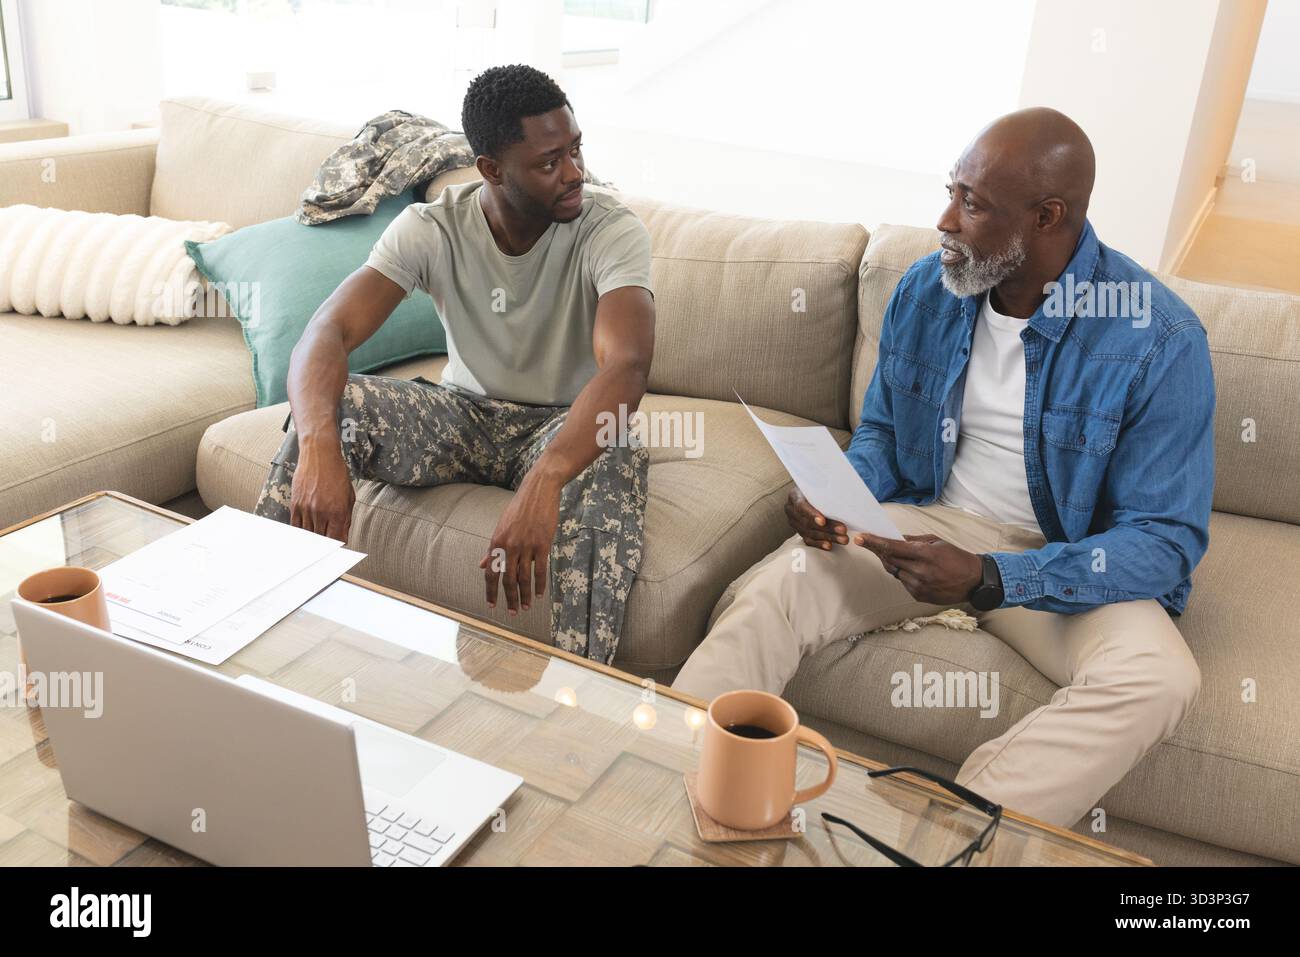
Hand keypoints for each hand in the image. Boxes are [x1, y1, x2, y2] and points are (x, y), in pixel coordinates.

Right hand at [290, 446, 354, 542]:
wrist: (319, 455)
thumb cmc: (337, 474)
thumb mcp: (349, 496)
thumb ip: (346, 519)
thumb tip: (342, 537)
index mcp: (338, 511)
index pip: (336, 539)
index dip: (336, 547)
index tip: (336, 549)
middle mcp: (322, 512)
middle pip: (321, 539)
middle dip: (324, 546)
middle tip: (324, 551)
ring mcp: (307, 509)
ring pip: (308, 534)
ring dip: (312, 540)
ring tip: (313, 546)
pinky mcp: (295, 504)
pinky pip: (296, 525)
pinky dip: (300, 533)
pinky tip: (303, 536)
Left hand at [481, 474, 561, 615]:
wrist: (538, 491)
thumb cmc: (519, 509)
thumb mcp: (501, 527)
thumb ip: (492, 549)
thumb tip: (482, 565)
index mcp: (496, 542)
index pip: (491, 573)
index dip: (491, 591)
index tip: (492, 605)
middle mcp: (509, 546)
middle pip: (507, 579)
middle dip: (510, 598)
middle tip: (513, 612)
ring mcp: (526, 546)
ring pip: (524, 578)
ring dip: (525, 595)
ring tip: (526, 607)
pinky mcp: (542, 544)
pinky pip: (540, 570)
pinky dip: (540, 584)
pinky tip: (540, 594)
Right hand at [784, 488, 847, 549]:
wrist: (809, 493)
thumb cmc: (816, 487)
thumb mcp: (818, 485)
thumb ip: (824, 490)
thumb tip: (842, 492)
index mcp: (794, 495)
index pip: (801, 506)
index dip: (812, 515)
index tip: (823, 521)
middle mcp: (791, 510)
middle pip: (807, 522)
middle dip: (827, 528)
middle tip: (842, 530)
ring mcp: (794, 522)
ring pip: (809, 533)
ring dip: (827, 537)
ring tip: (842, 539)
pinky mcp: (800, 531)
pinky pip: (808, 540)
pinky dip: (820, 544)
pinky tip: (830, 545)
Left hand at [854, 532, 982, 603]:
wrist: (974, 581)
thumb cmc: (956, 558)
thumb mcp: (937, 542)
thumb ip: (913, 541)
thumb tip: (894, 539)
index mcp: (925, 555)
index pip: (893, 548)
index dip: (875, 542)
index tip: (861, 538)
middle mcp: (920, 572)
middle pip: (889, 561)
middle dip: (880, 552)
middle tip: (873, 544)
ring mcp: (919, 586)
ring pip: (895, 572)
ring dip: (894, 564)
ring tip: (908, 559)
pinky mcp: (919, 596)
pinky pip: (903, 583)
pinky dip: (904, 575)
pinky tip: (917, 572)